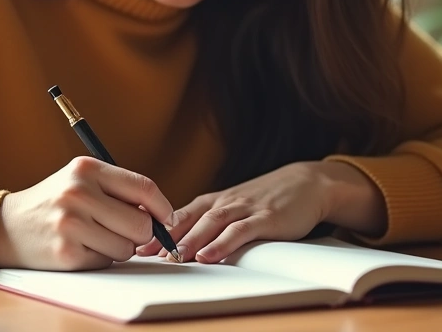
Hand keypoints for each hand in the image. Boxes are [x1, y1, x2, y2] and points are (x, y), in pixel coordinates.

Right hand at [0, 156, 175, 270]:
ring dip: (118, 247)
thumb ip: (117, 189)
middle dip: (140, 233)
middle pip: (141, 223)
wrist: (7, 226)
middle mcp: (78, 192)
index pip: (144, 187)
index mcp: (87, 168)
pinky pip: (106, 261)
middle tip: (124, 231)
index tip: (167, 218)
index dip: (163, 207)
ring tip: (94, 236)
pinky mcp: (66, 252)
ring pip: (127, 247)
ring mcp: (71, 223)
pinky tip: (79, 247)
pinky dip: (99, 258)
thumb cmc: (53, 203)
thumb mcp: (80, 180)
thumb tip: (160, 215)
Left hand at [136, 161, 384, 263]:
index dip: (155, 229)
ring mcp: (245, 208)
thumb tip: (178, 247)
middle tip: (143, 251)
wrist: (307, 183)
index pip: (178, 214)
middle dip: (164, 236)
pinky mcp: (265, 218)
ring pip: (211, 223)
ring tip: (172, 257)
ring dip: (189, 240)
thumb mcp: (234, 208)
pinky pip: (240, 231)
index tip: (135, 244)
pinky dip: (222, 243)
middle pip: (188, 218)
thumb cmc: (267, 199)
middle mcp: (224, 202)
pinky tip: (209, 256)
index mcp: (214, 201)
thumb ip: (210, 223)